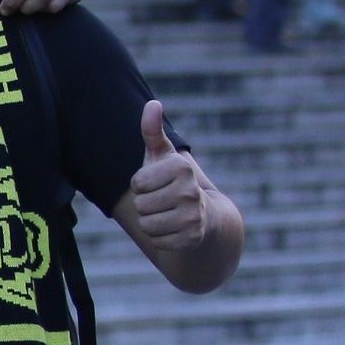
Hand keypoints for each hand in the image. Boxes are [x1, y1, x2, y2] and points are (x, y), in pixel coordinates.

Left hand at [129, 100, 208, 250]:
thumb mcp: (162, 157)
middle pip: (140, 205)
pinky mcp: (192, 238)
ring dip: (152, 222)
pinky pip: (157, 241)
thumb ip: (152, 132)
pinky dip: (161, 238)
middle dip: (146, 205)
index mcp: (181, 167)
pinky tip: (175, 230)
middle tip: (164, 202)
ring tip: (168, 215)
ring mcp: (194, 215)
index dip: (142, 186)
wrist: (207, 217)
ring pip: (147, 224)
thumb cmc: (175, 182)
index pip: (137, 183)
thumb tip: (152, 104)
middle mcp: (190, 190)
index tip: (157, 184)